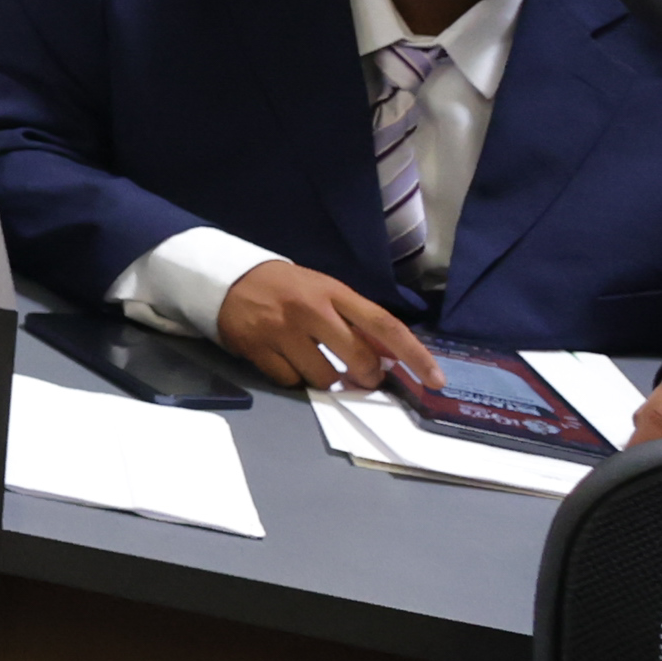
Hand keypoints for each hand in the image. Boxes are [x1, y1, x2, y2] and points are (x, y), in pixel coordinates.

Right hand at [210, 261, 438, 396]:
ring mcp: (282, 330)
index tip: (435, 379)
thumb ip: (354, 320)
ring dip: (327, 380)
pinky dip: (294, 378)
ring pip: (324, 377)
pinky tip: (286, 361)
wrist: (226, 278)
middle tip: (362, 376)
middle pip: (358, 359)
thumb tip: (390, 356)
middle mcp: (310, 310)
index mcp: (333, 292)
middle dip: (367, 377)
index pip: (384, 325)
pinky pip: (290, 381)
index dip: (414, 355)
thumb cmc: (285, 287)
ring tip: (315, 364)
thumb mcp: (323, 291)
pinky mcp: (257, 348)